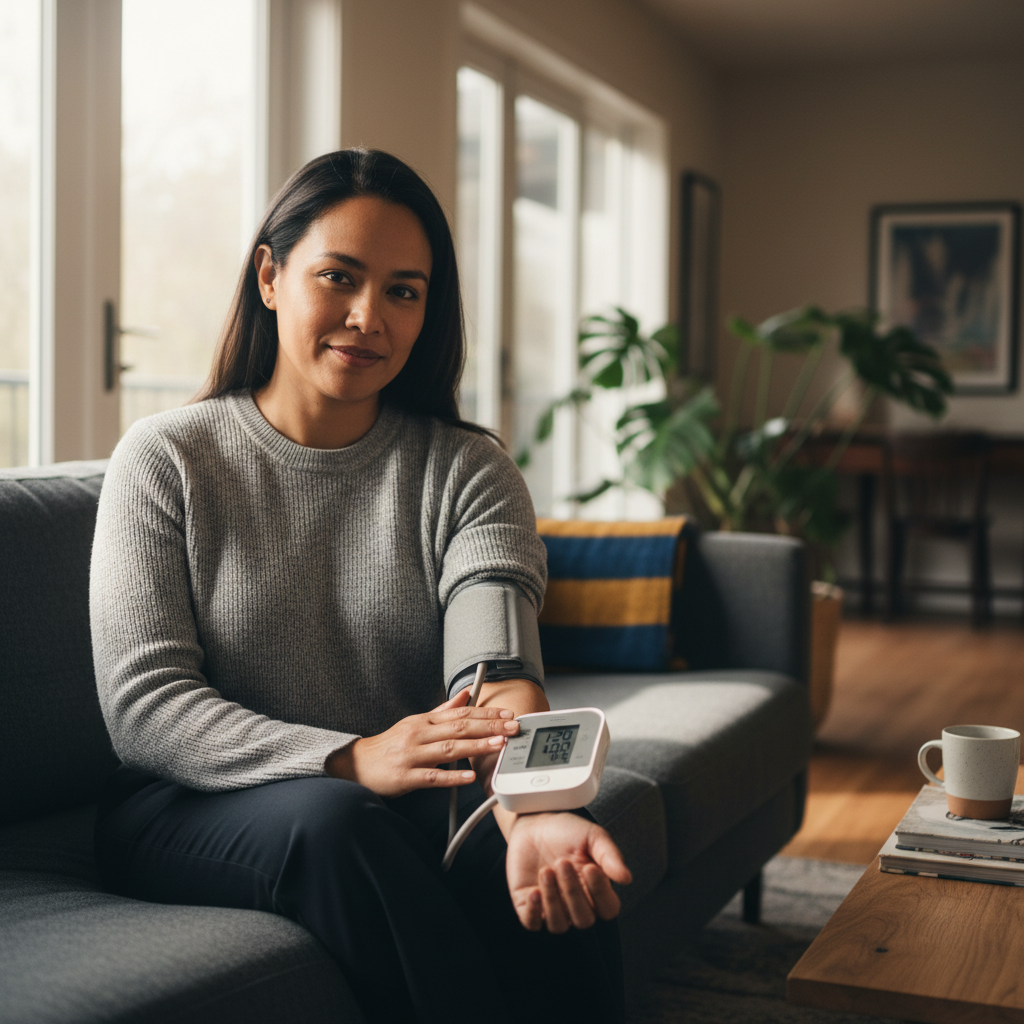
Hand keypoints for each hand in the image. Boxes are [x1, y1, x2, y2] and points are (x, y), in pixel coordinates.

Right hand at [326, 687, 518, 796]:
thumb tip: (466, 694)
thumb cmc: (391, 745)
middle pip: (458, 727)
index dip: (485, 713)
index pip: (460, 713)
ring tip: (498, 745)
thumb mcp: (416, 723)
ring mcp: (412, 755)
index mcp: (424, 721)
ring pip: (448, 749)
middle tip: (512, 727)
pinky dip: (451, 776)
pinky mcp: (405, 777)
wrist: (357, 765)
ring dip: (475, 746)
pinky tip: (468, 776)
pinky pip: (431, 777)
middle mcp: (419, 734)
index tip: (507, 714)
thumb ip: (443, 710)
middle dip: (489, 727)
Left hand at [505, 811, 631, 932]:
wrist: (533, 822)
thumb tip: (627, 878)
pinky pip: (532, 924)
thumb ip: (609, 856)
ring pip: (559, 924)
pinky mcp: (528, 906)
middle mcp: (576, 905)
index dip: (600, 893)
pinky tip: (533, 891)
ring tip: (546, 870)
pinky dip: (533, 912)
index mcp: (597, 891)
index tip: (590, 867)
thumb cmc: (567, 831)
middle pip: (583, 919)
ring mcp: (552, 908)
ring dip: (553, 899)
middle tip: (562, 863)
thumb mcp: (592, 836)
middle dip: (573, 892)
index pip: (608, 909)